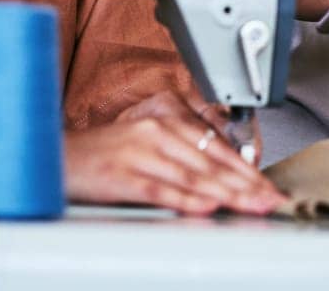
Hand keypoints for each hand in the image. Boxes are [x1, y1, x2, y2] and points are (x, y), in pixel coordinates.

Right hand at [63, 90, 284, 215]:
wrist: (58, 157)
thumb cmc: (104, 156)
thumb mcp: (147, 145)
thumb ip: (182, 157)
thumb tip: (221, 180)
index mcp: (165, 122)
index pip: (216, 148)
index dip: (247, 170)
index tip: (269, 188)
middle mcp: (156, 133)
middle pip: (210, 162)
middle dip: (246, 185)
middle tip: (271, 201)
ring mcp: (140, 153)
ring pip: (192, 175)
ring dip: (226, 194)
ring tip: (251, 206)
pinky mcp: (123, 175)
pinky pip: (162, 189)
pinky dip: (187, 199)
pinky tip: (207, 207)